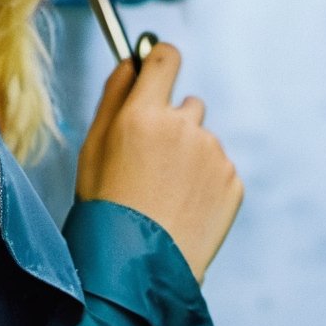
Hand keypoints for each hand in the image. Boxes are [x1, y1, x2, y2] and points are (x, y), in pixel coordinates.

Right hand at [75, 42, 242, 282]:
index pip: (165, 58)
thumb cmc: (105, 207)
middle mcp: (185, 127)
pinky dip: (205, 184)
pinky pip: (219, 170)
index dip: (160, 59)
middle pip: (186, 105)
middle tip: (150, 163)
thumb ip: (112, 95)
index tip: (157, 67)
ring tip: (165, 194)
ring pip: (202, 141)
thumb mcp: (91, 148)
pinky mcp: (233, 183)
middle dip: (172, 124)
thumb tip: (130, 62)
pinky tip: (183, 208)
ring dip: (189, 157)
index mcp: (144, 114)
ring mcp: (214, 155)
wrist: (137, 266)